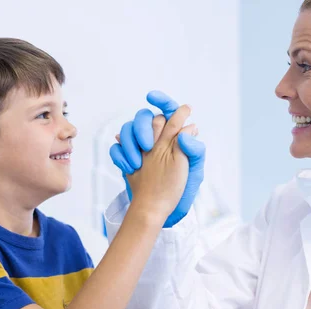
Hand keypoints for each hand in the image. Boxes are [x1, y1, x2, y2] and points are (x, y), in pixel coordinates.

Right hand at [125, 105, 191, 223]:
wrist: (159, 210)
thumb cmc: (180, 190)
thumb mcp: (194, 172)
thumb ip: (194, 150)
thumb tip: (188, 132)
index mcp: (174, 138)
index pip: (169, 112)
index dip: (162, 101)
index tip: (152, 97)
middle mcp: (156, 139)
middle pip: (144, 117)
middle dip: (142, 127)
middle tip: (148, 146)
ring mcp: (140, 149)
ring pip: (126, 129)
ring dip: (129, 144)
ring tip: (137, 163)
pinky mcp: (127, 158)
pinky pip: (116, 148)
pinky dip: (120, 156)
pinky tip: (129, 168)